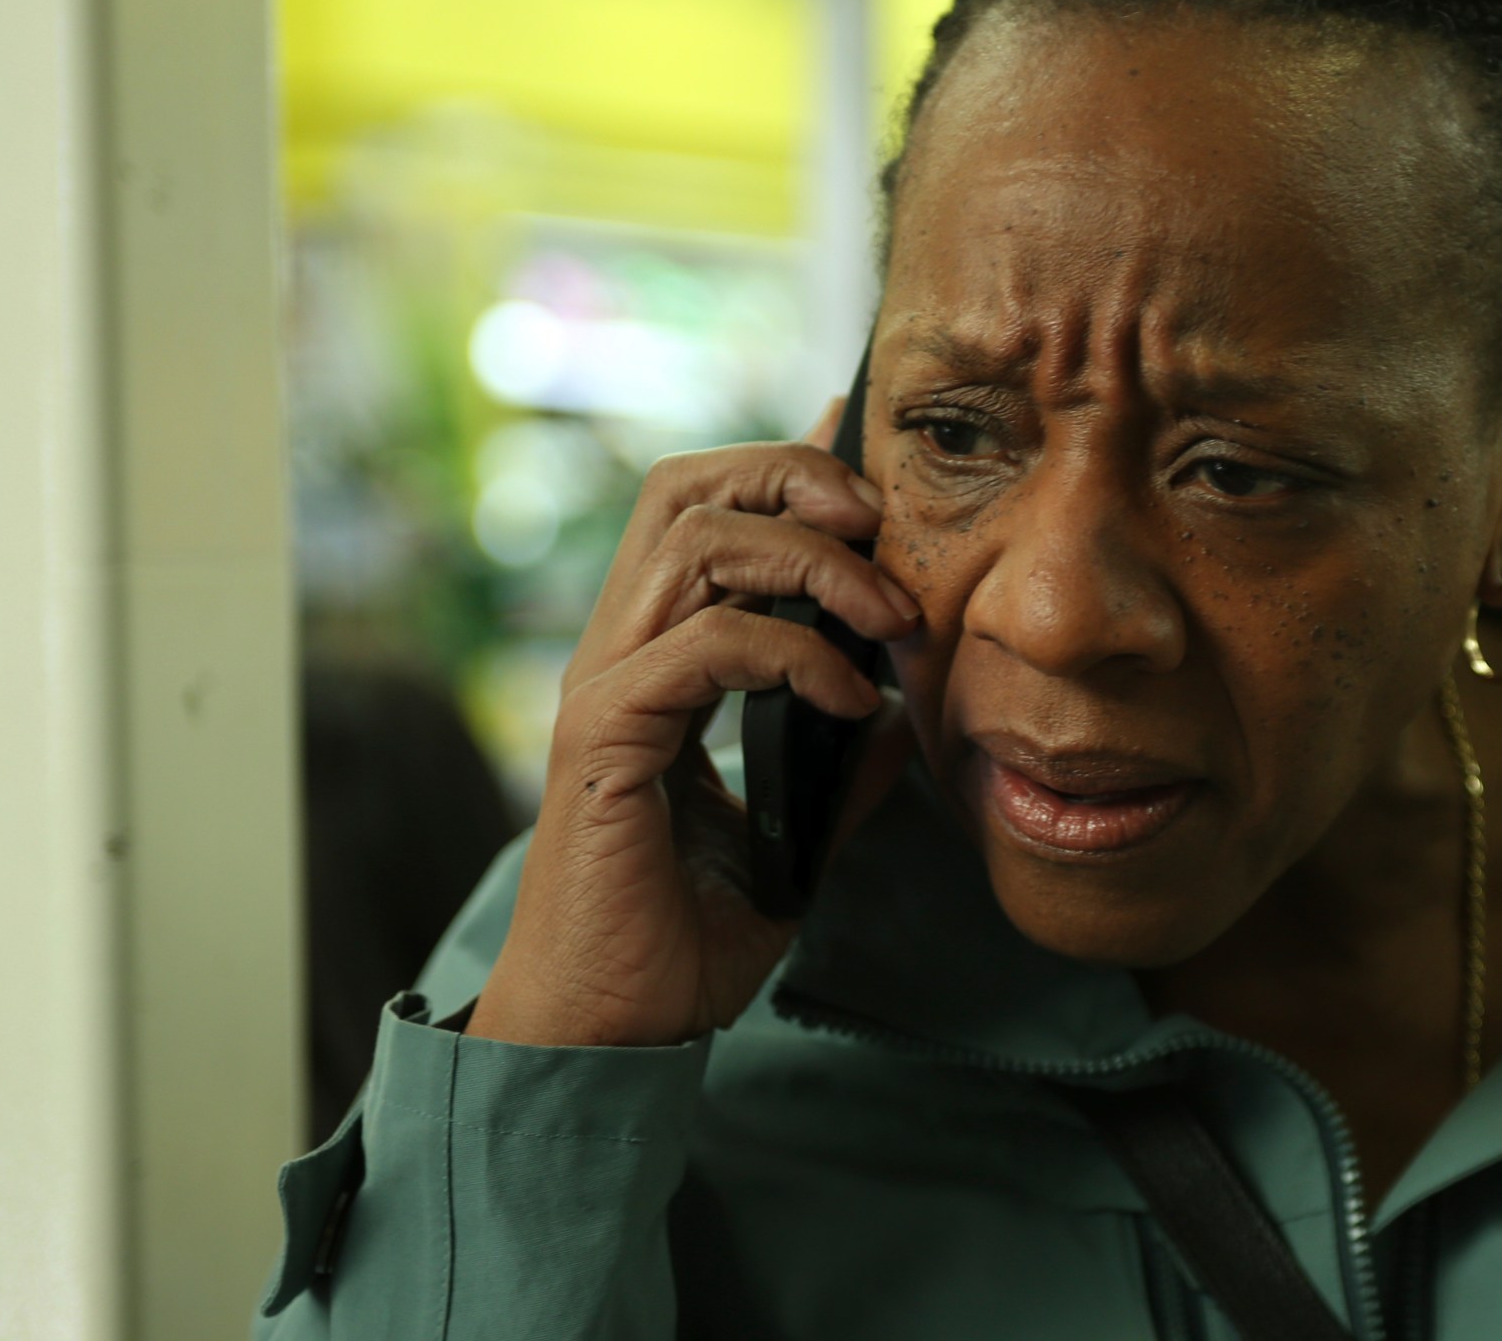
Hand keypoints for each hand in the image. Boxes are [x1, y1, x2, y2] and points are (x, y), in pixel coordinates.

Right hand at [466, 437, 919, 1047]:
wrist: (611, 1032)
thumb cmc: (677, 941)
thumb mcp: (788, 838)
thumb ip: (835, 767)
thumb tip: (896, 711)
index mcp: (653, 661)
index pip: (704, 513)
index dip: (787, 471)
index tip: (877, 478)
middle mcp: (618, 654)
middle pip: (688, 489)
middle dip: (797, 477)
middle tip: (885, 527)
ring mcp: (605, 689)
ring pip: (698, 542)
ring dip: (815, 560)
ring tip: (889, 619)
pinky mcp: (607, 737)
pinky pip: (708, 643)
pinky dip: (796, 652)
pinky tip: (847, 697)